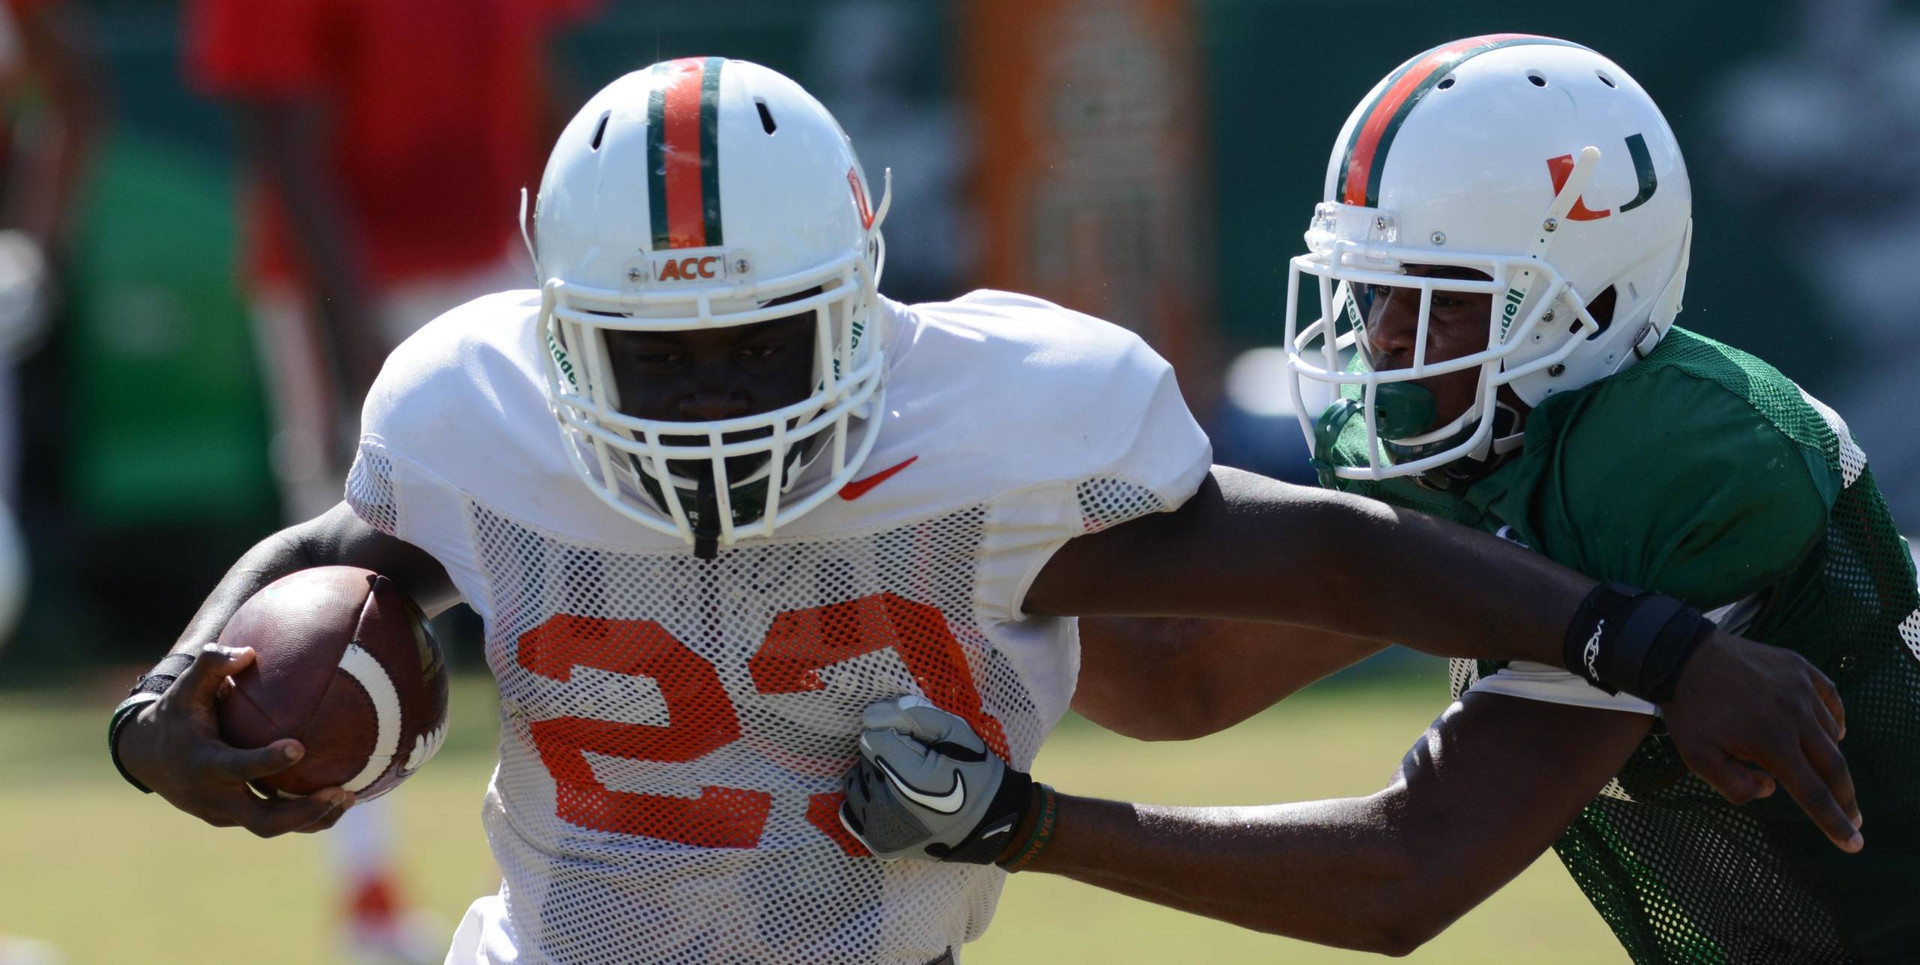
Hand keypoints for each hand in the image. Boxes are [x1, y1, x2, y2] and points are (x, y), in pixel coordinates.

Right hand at [116, 644, 353, 836]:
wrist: (144, 755)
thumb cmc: (176, 714)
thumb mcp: (186, 688)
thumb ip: (212, 665)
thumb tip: (249, 651)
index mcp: (203, 763)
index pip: (237, 768)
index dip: (267, 762)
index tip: (299, 747)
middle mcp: (213, 796)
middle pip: (262, 820)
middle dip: (302, 812)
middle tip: (340, 792)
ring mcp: (223, 813)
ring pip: (271, 827)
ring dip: (313, 818)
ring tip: (349, 797)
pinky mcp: (233, 818)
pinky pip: (270, 823)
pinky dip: (303, 817)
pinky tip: (336, 799)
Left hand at [839, 696, 1032, 862]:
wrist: (990, 825)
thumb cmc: (974, 772)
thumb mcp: (955, 731)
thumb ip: (913, 715)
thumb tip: (868, 716)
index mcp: (912, 779)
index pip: (872, 740)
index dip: (892, 734)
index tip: (915, 743)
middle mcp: (890, 809)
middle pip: (864, 761)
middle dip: (884, 755)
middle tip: (915, 765)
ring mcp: (882, 830)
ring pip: (856, 782)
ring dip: (874, 776)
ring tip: (905, 782)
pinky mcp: (878, 844)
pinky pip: (853, 808)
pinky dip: (867, 799)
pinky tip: (891, 799)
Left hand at [1662, 631, 1860, 851]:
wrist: (1682, 655)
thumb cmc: (1690, 710)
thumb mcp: (1697, 758)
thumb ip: (1734, 786)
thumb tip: (1771, 788)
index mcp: (1772, 742)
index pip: (1814, 793)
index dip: (1835, 822)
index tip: (1854, 843)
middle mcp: (1796, 716)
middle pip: (1834, 767)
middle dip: (1846, 798)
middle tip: (1854, 818)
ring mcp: (1802, 688)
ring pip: (1831, 734)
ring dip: (1830, 757)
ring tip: (1822, 771)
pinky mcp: (1801, 668)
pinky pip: (1831, 699)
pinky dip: (1835, 720)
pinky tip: (1833, 732)